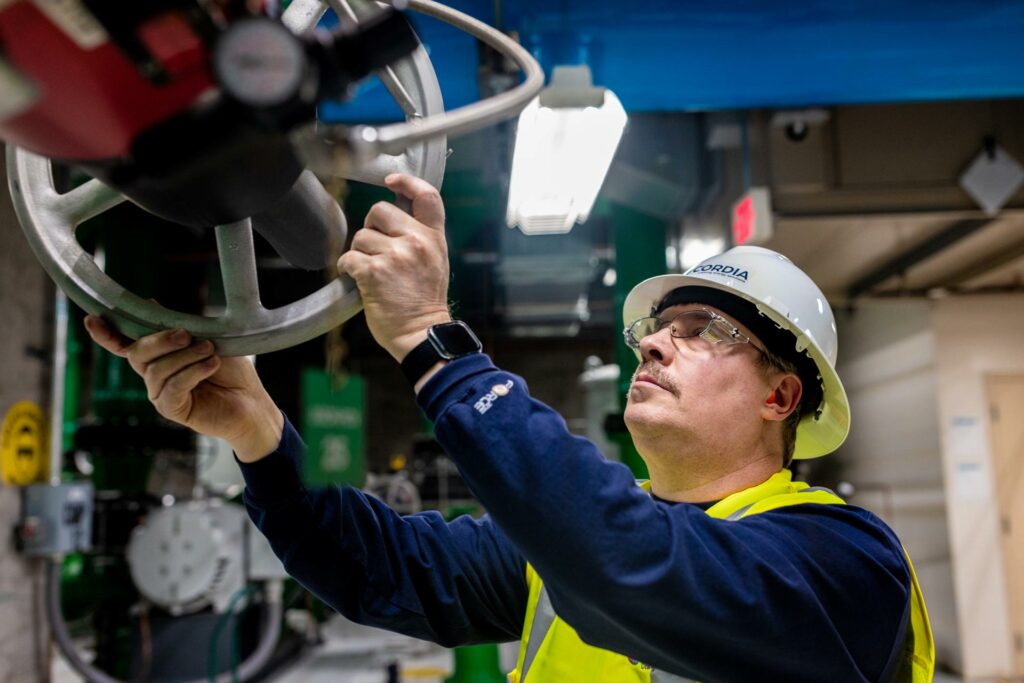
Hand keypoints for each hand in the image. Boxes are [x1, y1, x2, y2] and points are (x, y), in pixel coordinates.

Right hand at [83, 316, 283, 461]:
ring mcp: (160, 393)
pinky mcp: (172, 409)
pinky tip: (211, 365)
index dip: (107, 333)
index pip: (125, 344)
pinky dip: (192, 373)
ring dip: (186, 356)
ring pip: (157, 370)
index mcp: (159, 355)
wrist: (253, 402)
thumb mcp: (209, 339)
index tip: (92, 318)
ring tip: (211, 353)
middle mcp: (153, 374)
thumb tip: (150, 302)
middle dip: (160, 340)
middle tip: (187, 334)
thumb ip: (179, 326)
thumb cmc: (232, 371)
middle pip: (138, 352)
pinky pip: (172, 387)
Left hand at [337, 174, 451, 360]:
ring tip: (371, 271)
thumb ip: (420, 237)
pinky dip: (347, 268)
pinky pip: (348, 257)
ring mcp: (396, 256)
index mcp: (434, 238)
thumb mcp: (435, 262)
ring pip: (361, 236)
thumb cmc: (424, 301)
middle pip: (380, 210)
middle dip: (371, 227)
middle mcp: (416, 242)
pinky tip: (356, 278)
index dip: (407, 182)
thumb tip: (394, 217)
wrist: (422, 333)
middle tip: (375, 247)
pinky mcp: (374, 272)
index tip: (392, 181)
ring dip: (359, 253)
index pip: (426, 196)